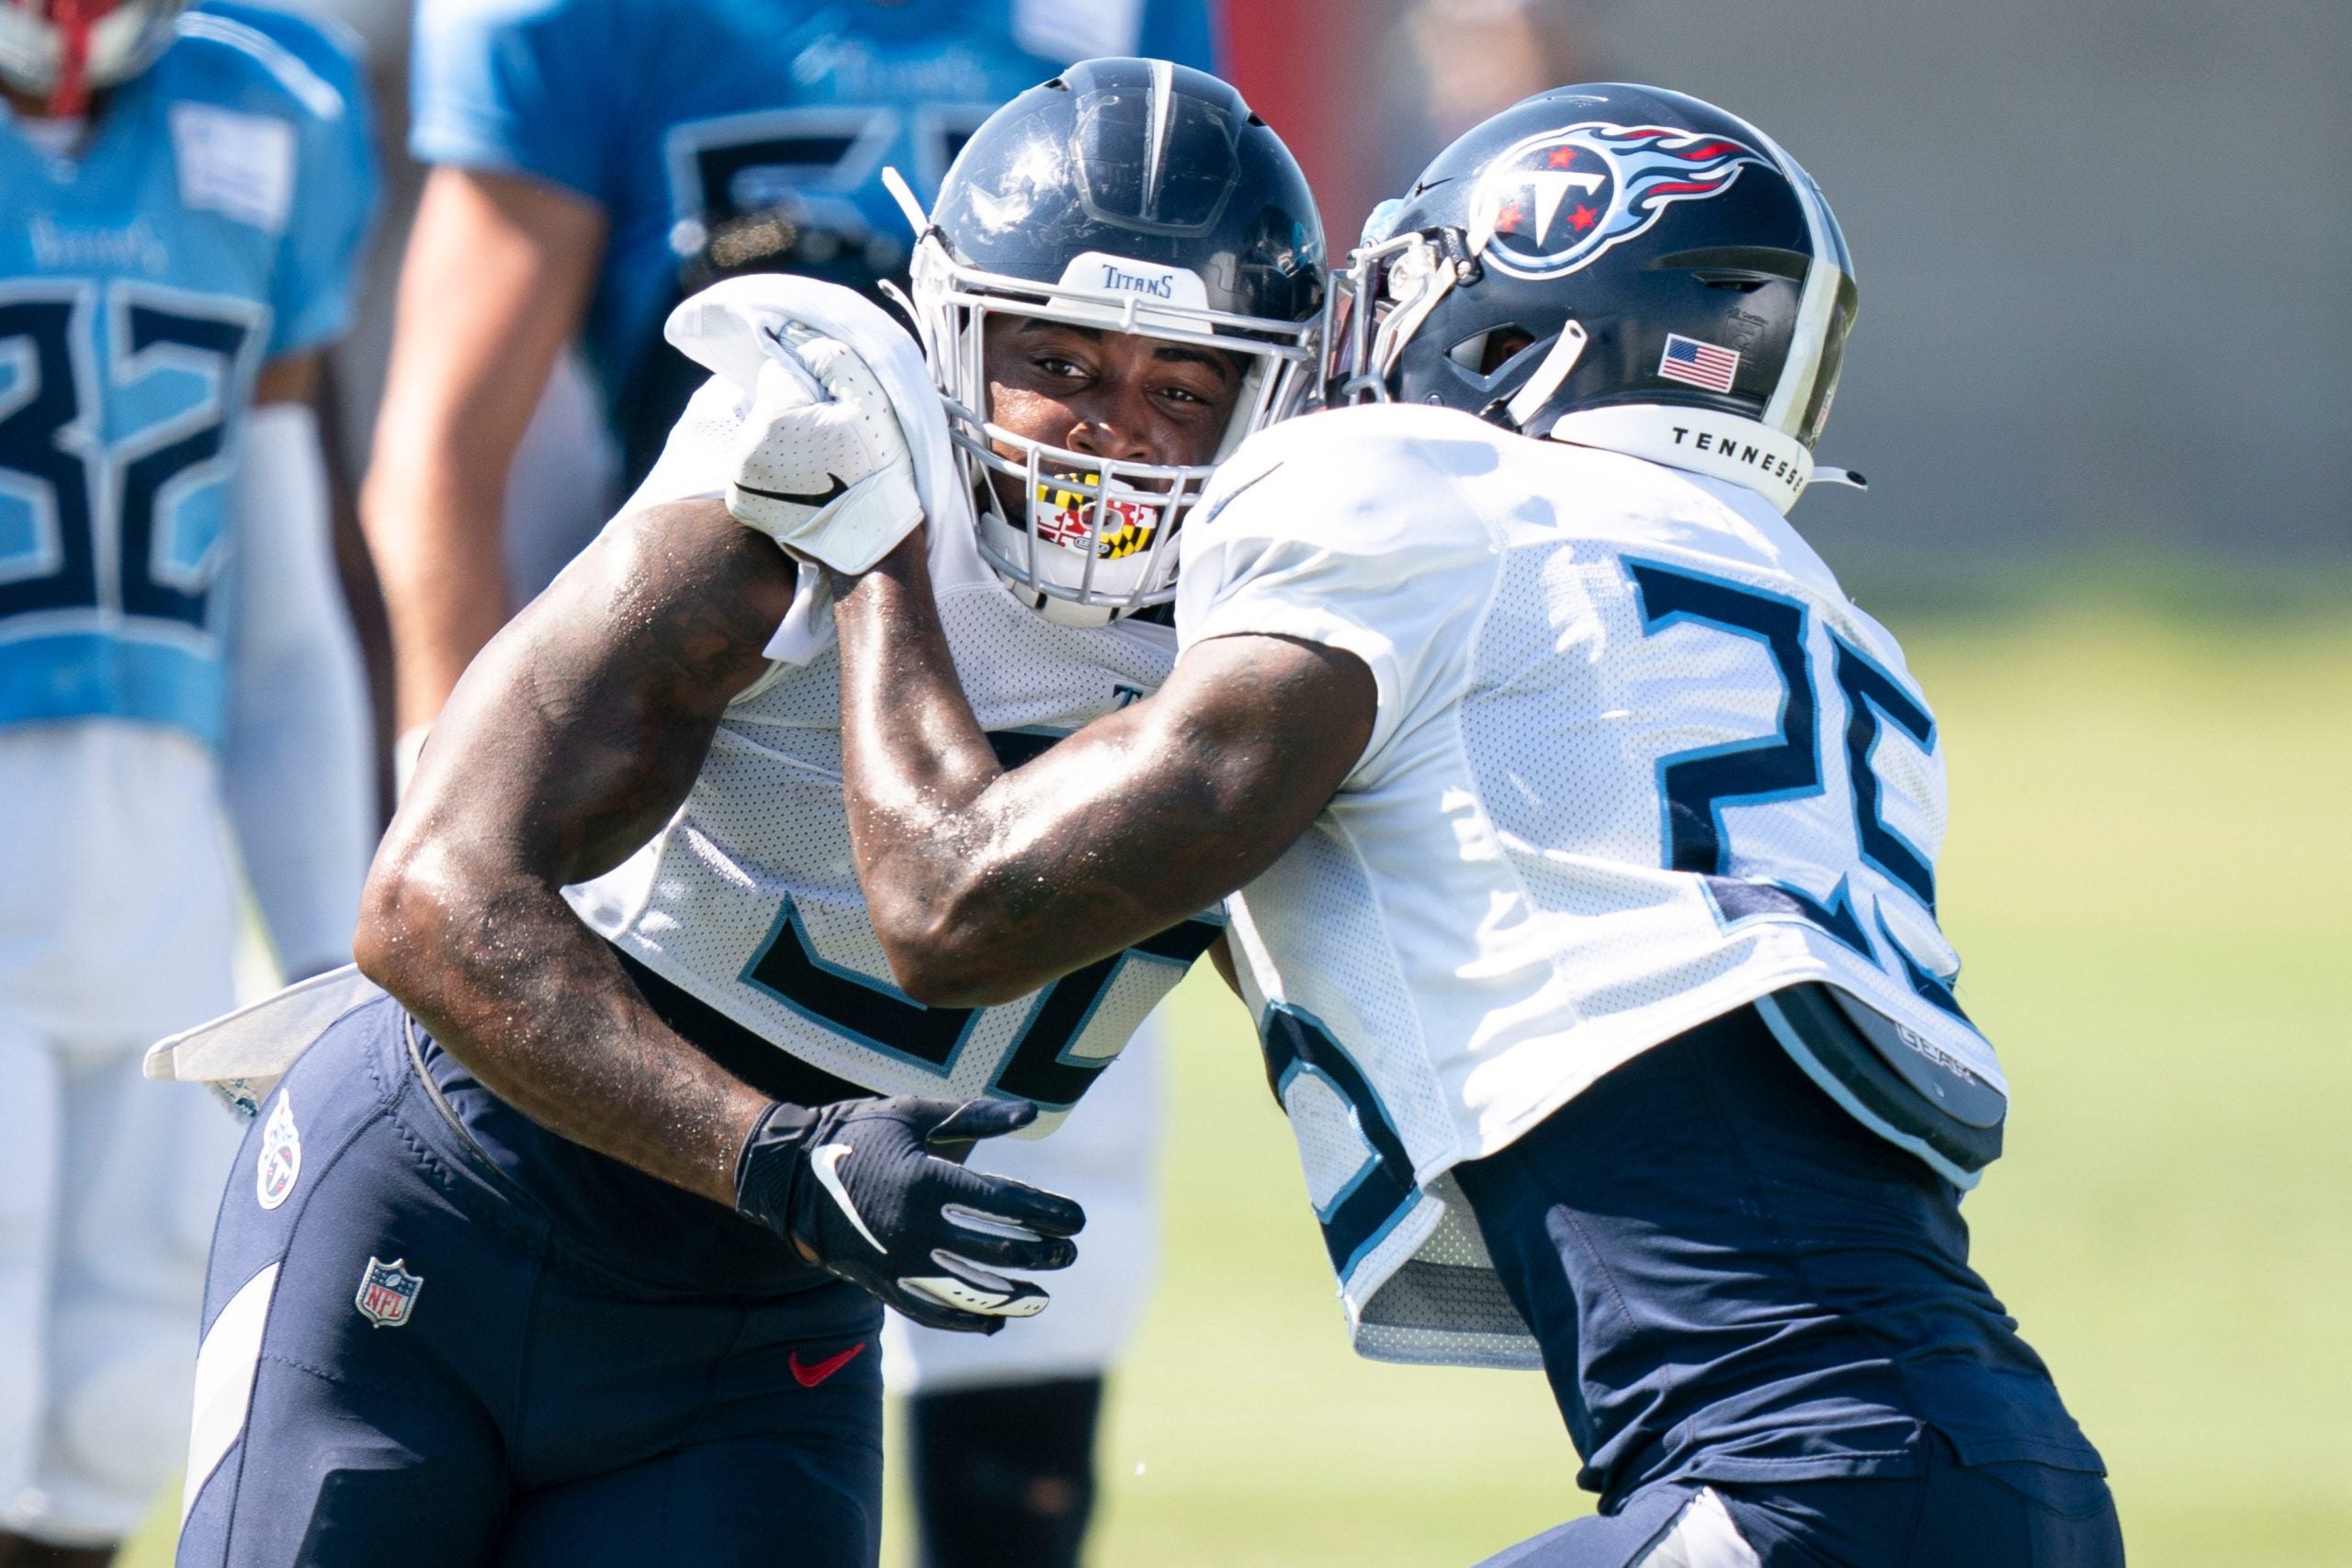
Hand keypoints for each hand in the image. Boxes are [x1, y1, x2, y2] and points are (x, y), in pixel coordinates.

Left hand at [727, 325, 923, 574]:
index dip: (815, 388)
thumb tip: (793, 338)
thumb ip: (830, 357)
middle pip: (768, 403)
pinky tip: (807, 486)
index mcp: (770, 423)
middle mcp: (742, 453)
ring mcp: (737, 484)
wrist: (875, 548)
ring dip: (788, 440)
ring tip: (823, 468)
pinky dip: (778, 468)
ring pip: (762, 432)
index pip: (781, 372)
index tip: (838, 415)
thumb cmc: (879, 472)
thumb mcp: (871, 401)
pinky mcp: (741, 506)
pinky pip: (757, 463)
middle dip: (797, 413)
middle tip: (835, 444)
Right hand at [735, 1095, 1083, 1332]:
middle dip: (1041, 1254)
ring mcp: (897, 1262)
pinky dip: (966, 1321)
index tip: (1078, 1219)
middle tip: (1070, 1252)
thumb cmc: (859, 1133)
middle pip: (995, 1251)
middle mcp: (915, 1228)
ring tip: (1043, 1296)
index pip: (1004, 1205)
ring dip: (1012, 1297)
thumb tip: (1030, 1113)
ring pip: (968, 1292)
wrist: (788, 1176)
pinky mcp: (882, 1284)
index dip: (1048, 1213)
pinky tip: (996, 1321)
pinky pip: (931, 1311)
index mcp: (926, 1182)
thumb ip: (975, 1116)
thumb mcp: (915, 1114)